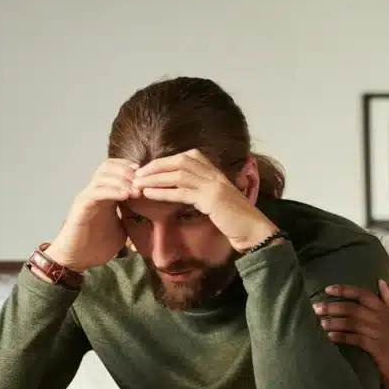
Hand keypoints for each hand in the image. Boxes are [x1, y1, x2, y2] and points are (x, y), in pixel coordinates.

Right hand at [46, 158, 138, 272]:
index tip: (148, 175)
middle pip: (107, 167)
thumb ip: (131, 218)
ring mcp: (87, 198)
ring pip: (101, 176)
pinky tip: (126, 196)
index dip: (129, 168)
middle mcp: (94, 192)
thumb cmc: (98, 245)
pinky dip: (111, 191)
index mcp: (104, 195)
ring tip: (137, 190)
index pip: (114, 169)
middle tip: (143, 182)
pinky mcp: (81, 207)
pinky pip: (96, 193)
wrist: (78, 259)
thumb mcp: (122, 229)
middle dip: (127, 171)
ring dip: (122, 180)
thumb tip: (152, 215)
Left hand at [131, 150, 278, 252]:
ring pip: (177, 175)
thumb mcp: (214, 199)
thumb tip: (177, 189)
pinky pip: (181, 192)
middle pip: (178, 161)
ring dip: (154, 179)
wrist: (252, 230)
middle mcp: (213, 173)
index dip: (163, 162)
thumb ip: (198, 190)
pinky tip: (149, 195)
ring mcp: (213, 185)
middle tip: (136, 174)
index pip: (183, 157)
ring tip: (137, 184)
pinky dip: (162, 192)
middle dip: (154, 167)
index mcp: (213, 170)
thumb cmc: (233, 218)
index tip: (146, 169)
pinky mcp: (211, 199)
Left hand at [315, 280, 388, 388]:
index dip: (345, 290)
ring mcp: (380, 333)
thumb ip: (388, 299)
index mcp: (385, 310)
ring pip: (352, 323)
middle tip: (316, 307)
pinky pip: (355, 339)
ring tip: (319, 323)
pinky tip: (329, 337)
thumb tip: (380, 280)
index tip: (327, 289)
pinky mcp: (376, 348)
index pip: (363, 294)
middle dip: (333, 307)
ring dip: (334, 322)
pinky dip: (341, 337)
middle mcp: (382, 319)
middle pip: (354, 308)